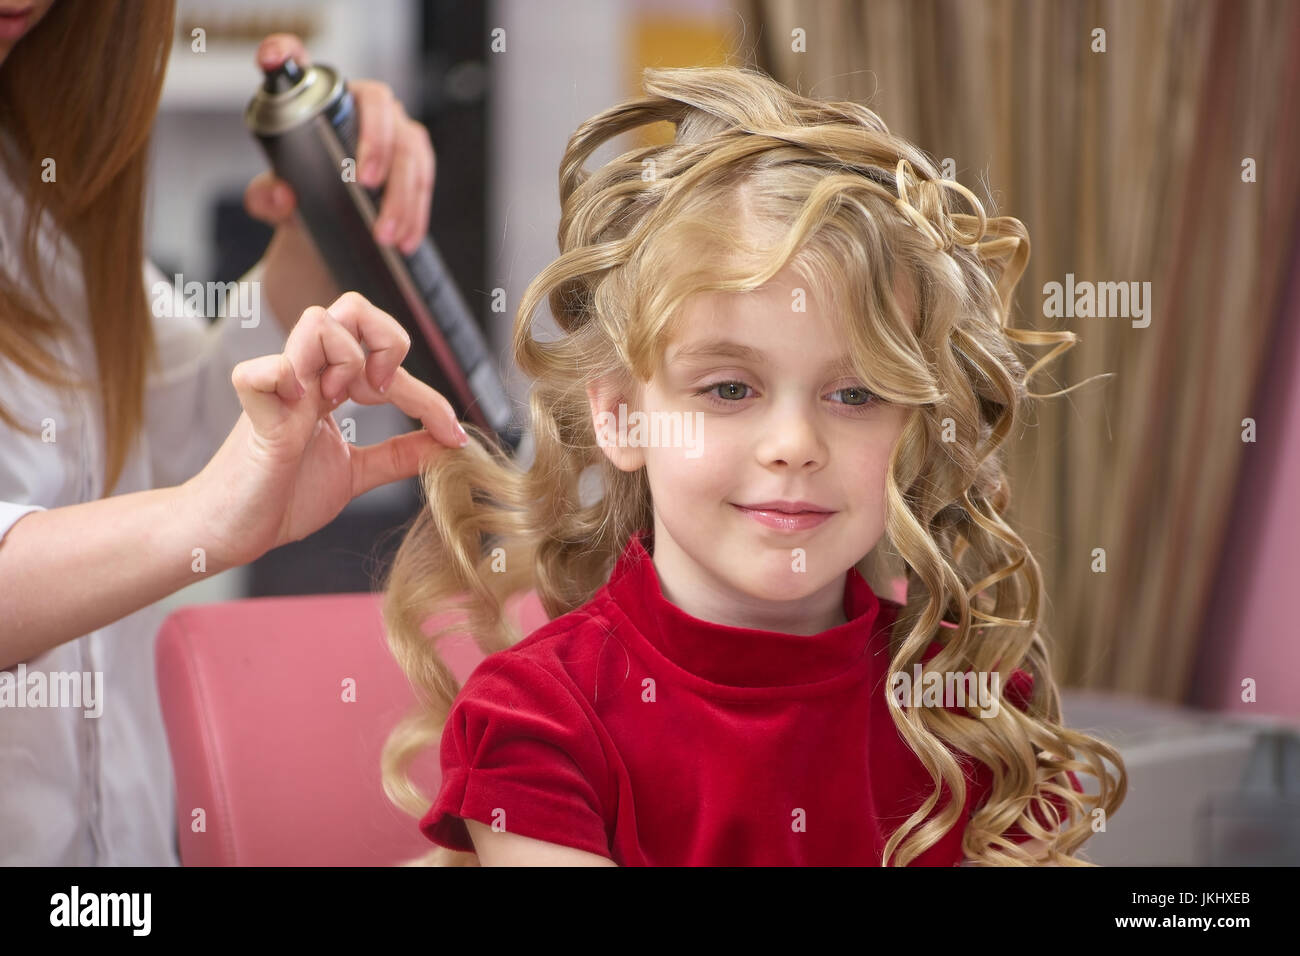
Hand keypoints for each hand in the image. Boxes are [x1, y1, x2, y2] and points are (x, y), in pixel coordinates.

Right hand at [185, 291, 469, 568]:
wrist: (229, 533)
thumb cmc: (280, 499)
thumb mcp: (355, 474)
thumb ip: (397, 456)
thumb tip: (447, 445)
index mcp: (329, 389)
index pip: (388, 361)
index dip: (430, 396)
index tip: (452, 435)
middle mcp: (307, 379)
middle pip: (352, 307)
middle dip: (388, 342)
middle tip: (385, 394)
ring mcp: (280, 392)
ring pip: (317, 320)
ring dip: (347, 358)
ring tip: (341, 403)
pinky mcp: (254, 416)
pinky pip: (262, 371)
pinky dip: (283, 379)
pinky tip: (299, 410)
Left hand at [244, 33, 435, 254]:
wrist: (333, 222)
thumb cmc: (303, 194)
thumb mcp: (275, 202)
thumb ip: (266, 200)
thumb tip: (284, 197)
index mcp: (315, 100)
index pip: (295, 58)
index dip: (283, 50)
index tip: (272, 58)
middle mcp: (359, 103)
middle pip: (379, 106)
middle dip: (377, 144)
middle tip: (365, 183)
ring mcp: (394, 127)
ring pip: (409, 148)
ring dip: (401, 194)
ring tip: (385, 234)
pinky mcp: (416, 156)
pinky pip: (424, 177)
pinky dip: (416, 211)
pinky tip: (406, 238)